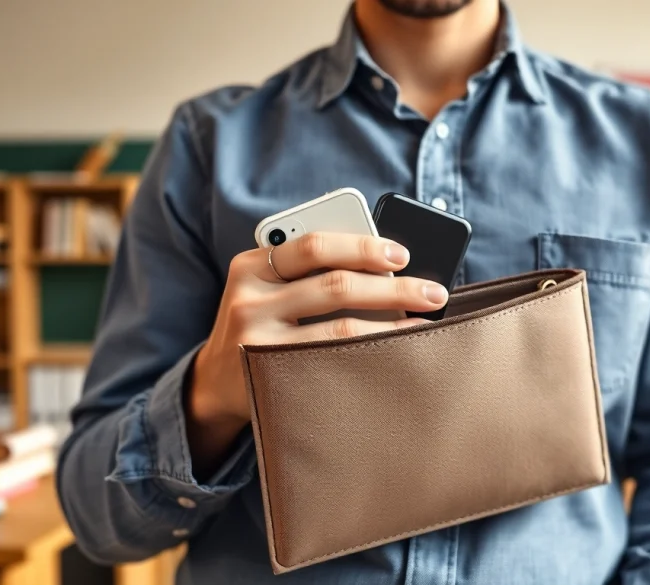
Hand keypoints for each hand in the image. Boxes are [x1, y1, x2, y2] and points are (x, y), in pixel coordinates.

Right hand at [184, 232, 448, 476]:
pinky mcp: (270, 375)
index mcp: (252, 264)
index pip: (315, 245)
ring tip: (425, 322)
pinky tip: (396, 351)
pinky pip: (333, 360)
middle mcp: (250, 299)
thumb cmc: (261, 325)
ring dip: (392, 323)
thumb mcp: (269, 288)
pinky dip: (371, 352)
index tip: (402, 254)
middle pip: (336, 284)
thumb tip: (387, 266)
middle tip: (433, 292)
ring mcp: (258, 340)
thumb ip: (309, 271)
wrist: (215, 383)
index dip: (364, 247)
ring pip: (340, 327)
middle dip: (393, 287)